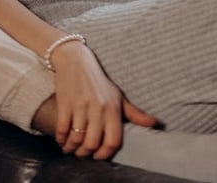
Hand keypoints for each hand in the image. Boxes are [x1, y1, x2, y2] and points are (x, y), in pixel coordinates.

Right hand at [50, 41, 155, 159]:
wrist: (76, 61)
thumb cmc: (99, 82)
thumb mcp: (118, 96)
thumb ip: (134, 113)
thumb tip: (155, 123)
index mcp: (113, 108)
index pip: (113, 141)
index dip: (104, 154)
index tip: (98, 156)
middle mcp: (98, 107)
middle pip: (92, 143)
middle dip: (85, 153)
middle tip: (81, 153)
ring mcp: (81, 105)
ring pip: (76, 139)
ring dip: (71, 148)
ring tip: (70, 147)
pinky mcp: (65, 103)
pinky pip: (62, 130)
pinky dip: (61, 139)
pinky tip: (62, 139)